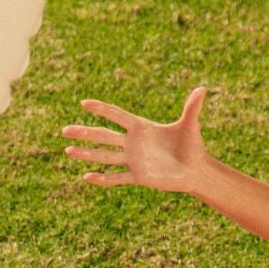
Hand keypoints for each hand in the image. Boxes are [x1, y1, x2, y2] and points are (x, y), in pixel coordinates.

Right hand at [61, 84, 213, 193]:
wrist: (195, 170)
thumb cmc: (192, 146)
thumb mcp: (190, 126)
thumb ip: (192, 108)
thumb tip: (203, 89)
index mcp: (142, 127)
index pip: (117, 115)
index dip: (102, 109)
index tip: (84, 104)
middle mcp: (133, 143)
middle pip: (104, 135)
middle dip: (85, 133)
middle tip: (65, 131)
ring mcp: (133, 160)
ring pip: (105, 157)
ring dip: (87, 154)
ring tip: (68, 151)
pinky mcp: (138, 176)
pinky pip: (117, 178)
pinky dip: (103, 178)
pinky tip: (87, 177)